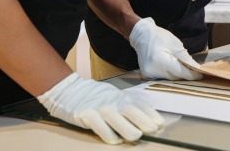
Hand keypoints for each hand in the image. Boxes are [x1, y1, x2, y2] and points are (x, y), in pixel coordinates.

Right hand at [37, 73, 163, 143]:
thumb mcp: (115, 97)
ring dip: (128, 128)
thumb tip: (149, 119)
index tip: (160, 124)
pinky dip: (108, 134)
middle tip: (153, 129)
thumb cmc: (96, 97)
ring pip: (116, 118)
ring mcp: (100, 108)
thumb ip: (129, 106)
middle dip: (143, 120)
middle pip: (131, 110)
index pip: (140, 105)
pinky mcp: (87, 115)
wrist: (69, 89)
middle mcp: (113, 101)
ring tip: (136, 136)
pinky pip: (99, 126)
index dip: (151, 114)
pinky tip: (114, 140)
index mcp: (121, 97)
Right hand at [129, 17, 202, 79]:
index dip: (192, 75)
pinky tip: (173, 69)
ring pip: (169, 79)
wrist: (142, 35)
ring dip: (177, 75)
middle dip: (185, 75)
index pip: (180, 72)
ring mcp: (149, 74)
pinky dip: (170, 74)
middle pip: (175, 78)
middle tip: (195, 71)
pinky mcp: (147, 75)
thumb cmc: (160, 37)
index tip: (201, 75)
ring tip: (184, 69)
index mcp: (160, 61)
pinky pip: (163, 78)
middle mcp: (153, 70)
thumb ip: (186, 59)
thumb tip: (196, 69)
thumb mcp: (176, 45)